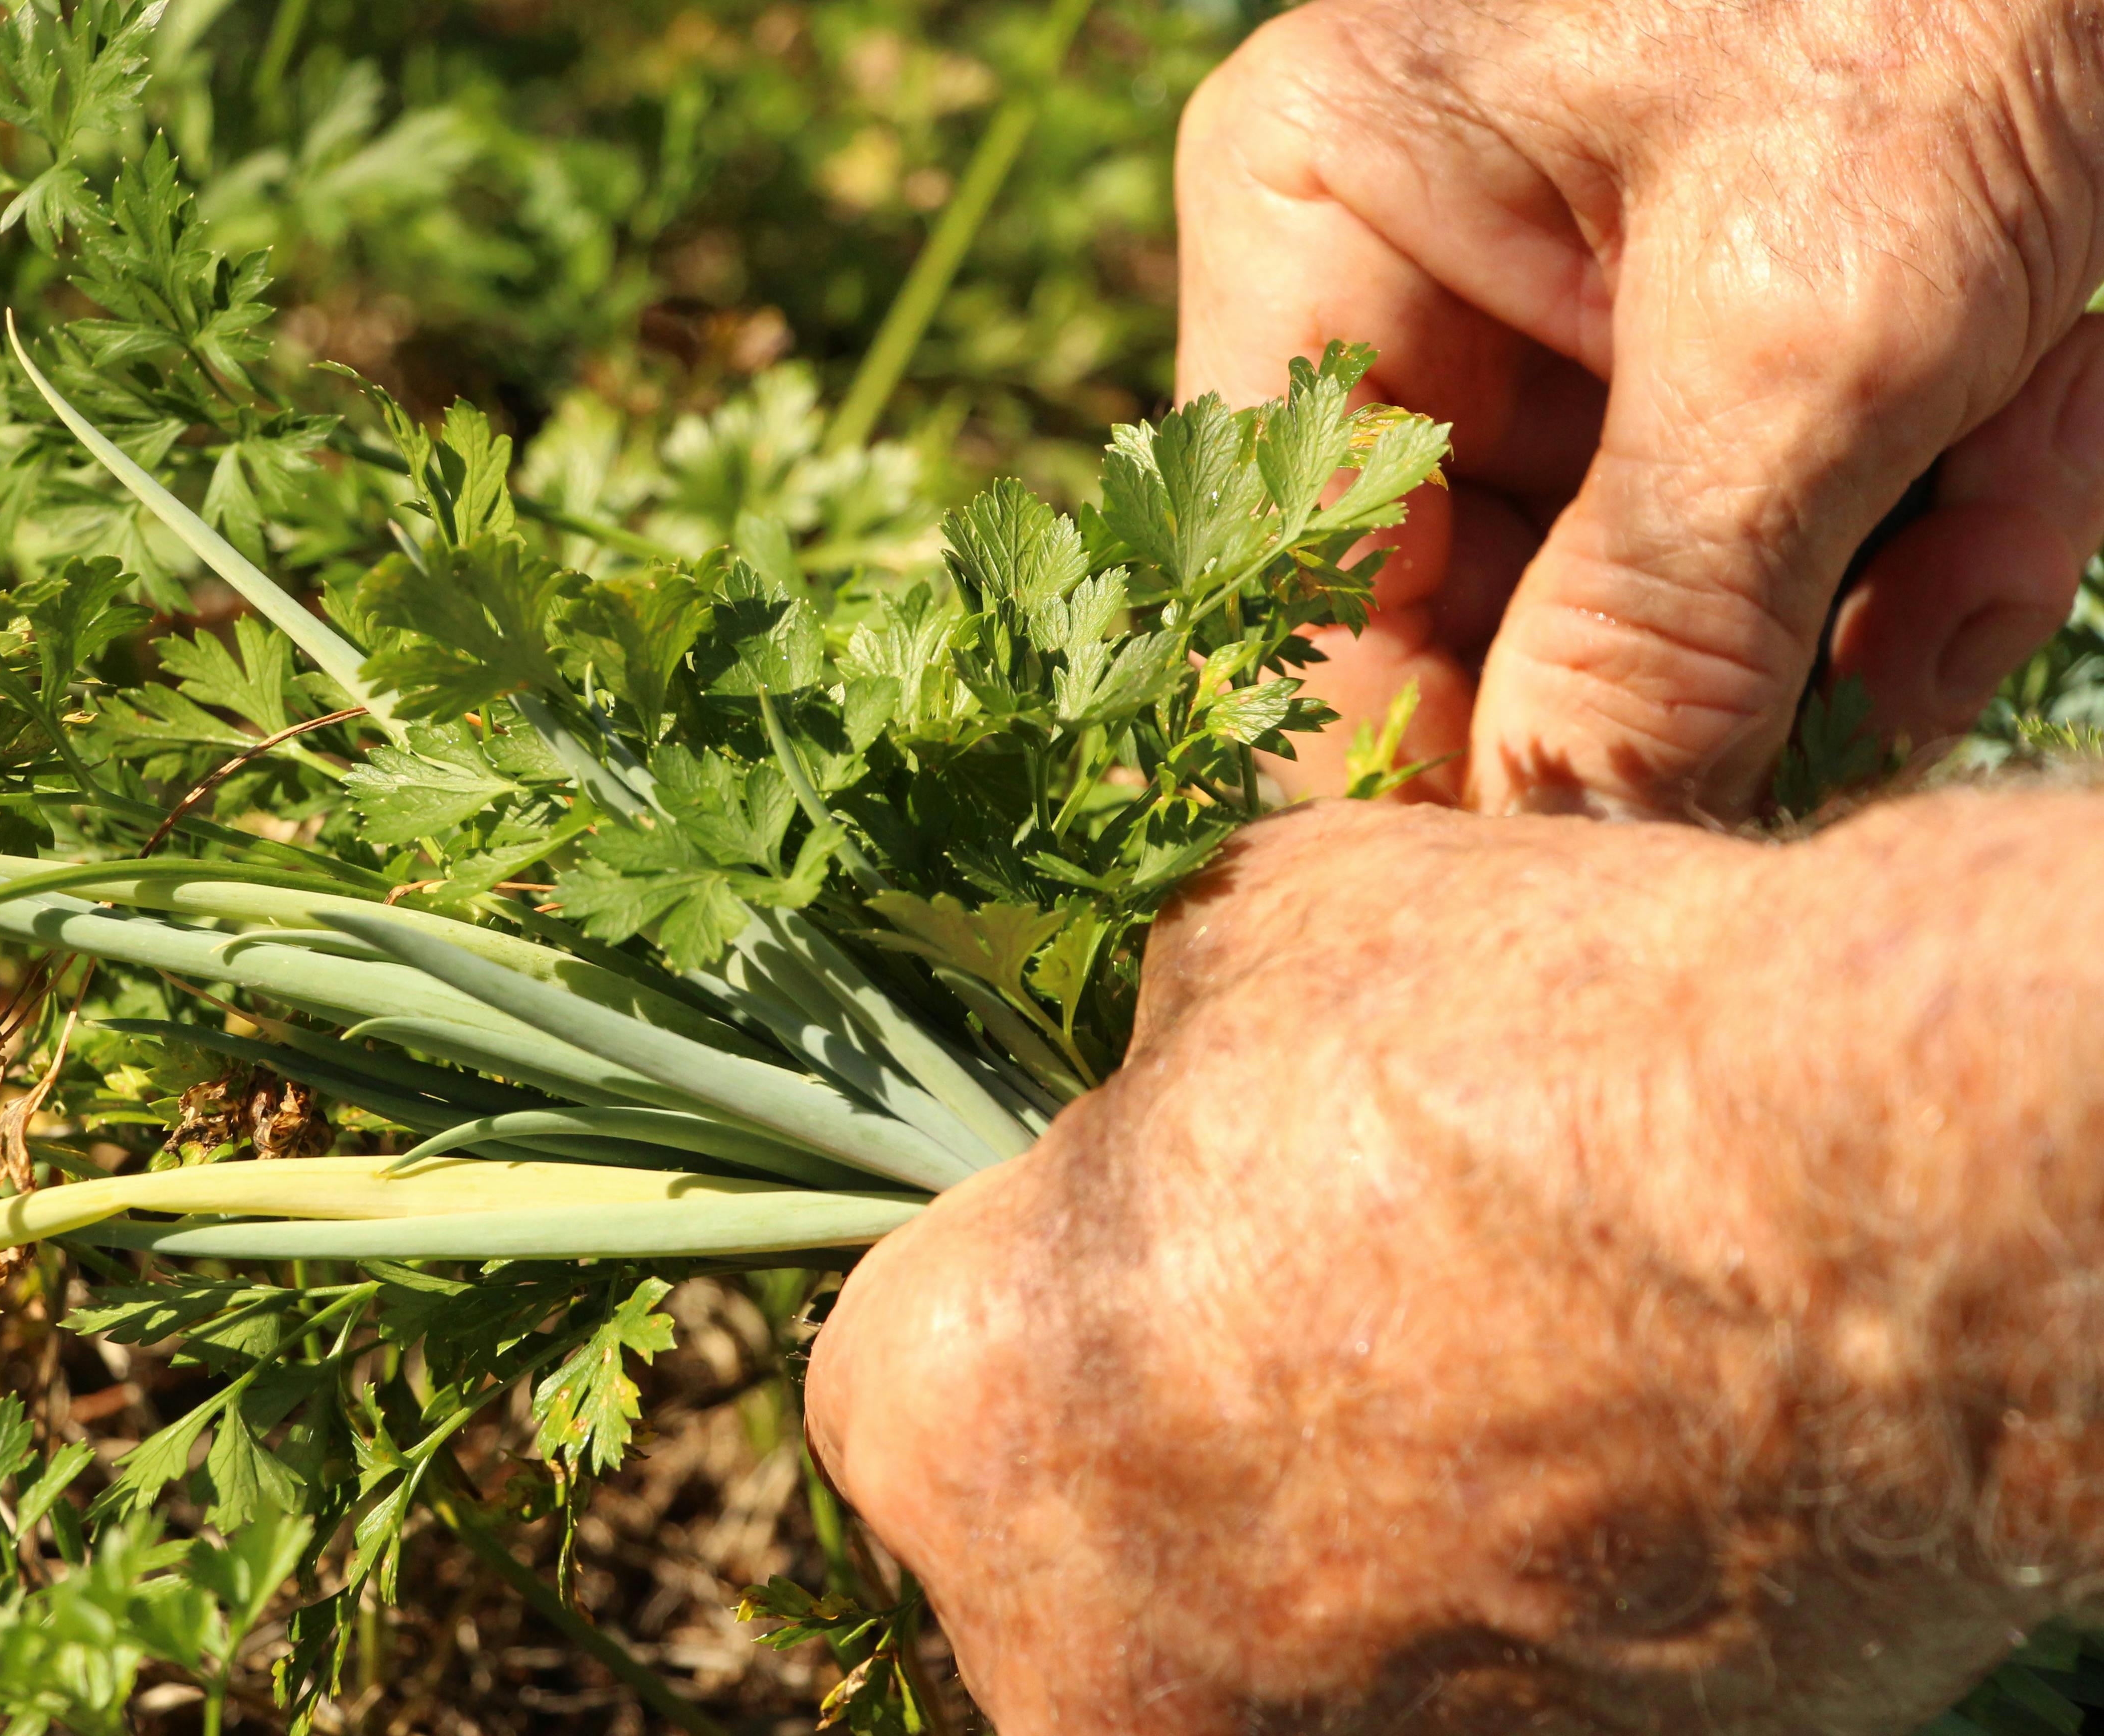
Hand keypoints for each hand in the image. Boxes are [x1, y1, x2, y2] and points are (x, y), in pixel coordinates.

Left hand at [807, 790, 2103, 1733]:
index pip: (894, 1376)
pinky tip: (1581, 1488)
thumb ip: (1135, 1062)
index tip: (1148, 1223)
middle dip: (1152, 1433)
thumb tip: (1151, 1094)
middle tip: (1324, 1314)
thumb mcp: (1251, 942)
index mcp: (952, 1422)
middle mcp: (1076, 1666)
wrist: (1879, 1225)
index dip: (1029, 1279)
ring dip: (1312, 1539)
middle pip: (1054, 1543)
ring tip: (1484, 1395)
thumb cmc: (1528, 1053)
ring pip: (1233, 1648)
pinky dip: (1460, 1623)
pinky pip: (1407, 1711)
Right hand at [1178, 0, 2103, 815]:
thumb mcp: (1810, 329)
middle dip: (1713, 677)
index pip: (1297, 590)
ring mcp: (1550, 344)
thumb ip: (1663, 614)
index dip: (1437, 768)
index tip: (1601, 874)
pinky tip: (2032, 440)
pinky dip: (1926, 544)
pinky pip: (1766, 563)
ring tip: (2008, 494)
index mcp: (1315, 226)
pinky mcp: (1695, 373)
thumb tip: (1569, 851)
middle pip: (1482, 630)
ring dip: (1861, 613)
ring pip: (1652, 622)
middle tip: (1892, 668)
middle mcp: (1398, 299)